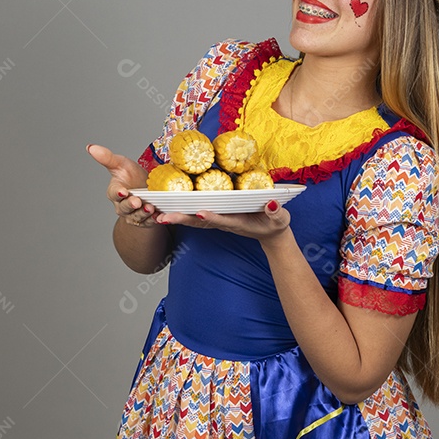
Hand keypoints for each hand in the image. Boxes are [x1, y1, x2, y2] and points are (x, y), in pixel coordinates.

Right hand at [87, 143, 160, 226]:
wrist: (146, 191)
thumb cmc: (132, 176)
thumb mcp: (121, 164)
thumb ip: (107, 158)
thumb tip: (91, 147)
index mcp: (115, 192)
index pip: (114, 193)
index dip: (118, 193)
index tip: (123, 191)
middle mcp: (122, 206)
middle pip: (125, 207)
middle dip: (131, 204)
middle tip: (137, 201)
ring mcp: (133, 215)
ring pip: (137, 216)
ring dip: (143, 213)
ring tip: (149, 208)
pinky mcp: (145, 221)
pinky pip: (150, 222)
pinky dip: (155, 220)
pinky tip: (160, 217)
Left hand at [155, 199, 289, 242]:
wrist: (271, 233)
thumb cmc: (275, 225)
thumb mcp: (280, 219)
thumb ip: (276, 213)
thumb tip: (272, 205)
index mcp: (238, 223)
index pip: (223, 220)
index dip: (212, 216)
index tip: (199, 213)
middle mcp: (225, 222)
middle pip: (200, 221)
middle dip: (182, 219)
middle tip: (163, 218)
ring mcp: (220, 220)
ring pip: (195, 219)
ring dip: (177, 217)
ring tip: (158, 215)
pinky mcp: (218, 216)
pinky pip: (197, 214)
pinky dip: (182, 213)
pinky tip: (168, 209)